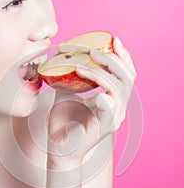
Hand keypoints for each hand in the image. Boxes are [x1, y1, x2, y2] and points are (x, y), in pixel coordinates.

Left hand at [47, 37, 136, 169]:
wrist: (58, 147)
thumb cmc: (63, 122)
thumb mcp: (66, 93)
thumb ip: (71, 78)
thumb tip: (64, 58)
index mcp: (112, 98)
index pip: (126, 74)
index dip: (123, 56)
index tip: (113, 39)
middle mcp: (117, 107)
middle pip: (129, 77)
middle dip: (114, 60)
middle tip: (94, 50)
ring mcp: (113, 117)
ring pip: (119, 89)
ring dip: (100, 74)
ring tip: (81, 67)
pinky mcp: (105, 126)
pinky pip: (110, 106)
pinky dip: (102, 95)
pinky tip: (90, 91)